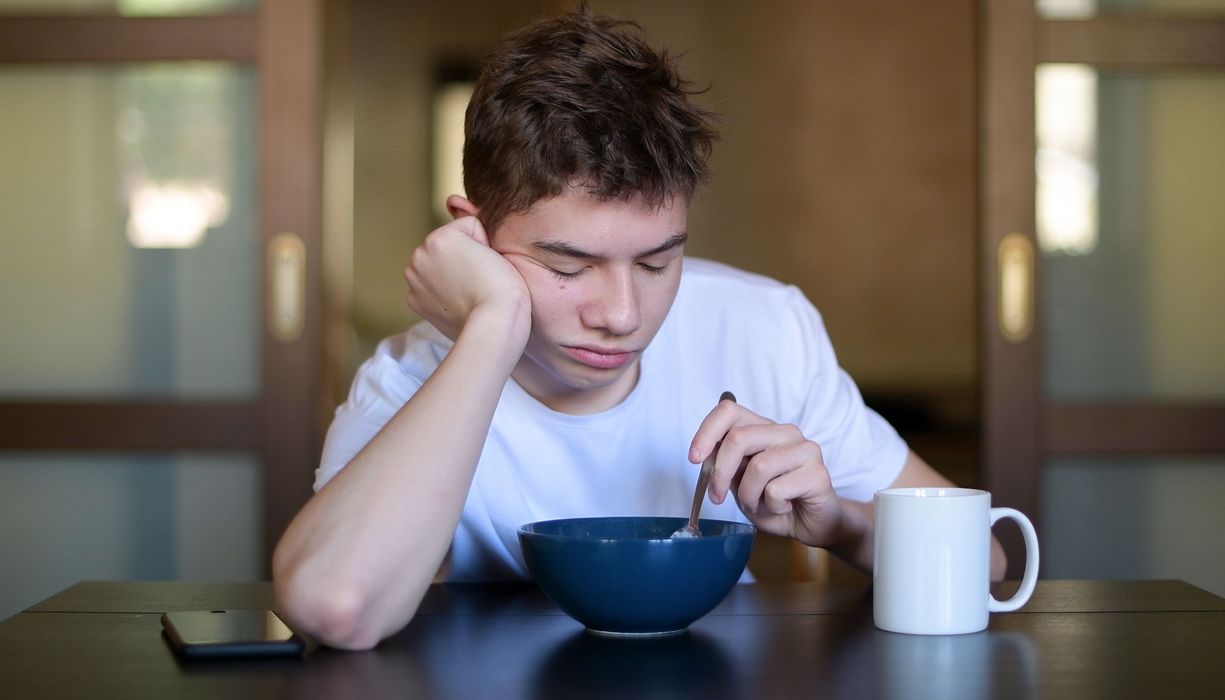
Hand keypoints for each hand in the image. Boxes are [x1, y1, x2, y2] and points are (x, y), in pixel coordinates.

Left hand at [403, 215, 530, 347]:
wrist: (494, 327)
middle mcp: (419, 255)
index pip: (468, 228)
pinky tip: (457, 302)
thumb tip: (455, 210)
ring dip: (449, 273)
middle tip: (479, 279)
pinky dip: (441, 293)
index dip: (484, 244)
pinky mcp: (414, 301)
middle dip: (461, 256)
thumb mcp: (495, 245)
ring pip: (438, 266)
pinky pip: (430, 287)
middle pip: (448, 246)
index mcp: (438, 237)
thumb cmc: (503, 288)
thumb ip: (473, 227)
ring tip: (469, 291)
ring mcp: (414, 280)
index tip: (489, 265)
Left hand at [689, 400, 844, 547]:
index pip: (729, 411)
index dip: (707, 432)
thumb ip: (726, 465)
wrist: (812, 523)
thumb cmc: (775, 502)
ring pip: (758, 466)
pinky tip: (783, 507)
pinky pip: (777, 490)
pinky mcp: (818, 473)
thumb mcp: (740, 483)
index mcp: (764, 428)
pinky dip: (771, 507)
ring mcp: (805, 449)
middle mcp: (785, 432)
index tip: (694, 458)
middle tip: (718, 497)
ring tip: (759, 504)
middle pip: (738, 438)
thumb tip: (704, 456)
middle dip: (721, 474)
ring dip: (748, 496)